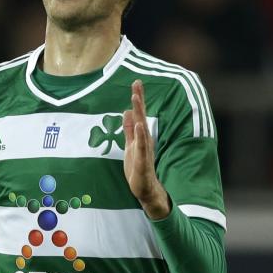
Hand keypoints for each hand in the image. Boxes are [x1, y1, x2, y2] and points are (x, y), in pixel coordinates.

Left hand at [123, 80, 170, 219]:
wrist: (146, 189)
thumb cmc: (138, 168)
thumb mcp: (130, 145)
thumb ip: (128, 129)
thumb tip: (126, 112)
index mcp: (140, 136)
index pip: (138, 114)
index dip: (137, 98)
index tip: (136, 82)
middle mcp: (144, 139)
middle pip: (141, 116)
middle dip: (138, 99)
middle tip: (137, 83)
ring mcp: (144, 149)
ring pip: (142, 128)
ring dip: (139, 112)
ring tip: (135, 98)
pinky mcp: (143, 160)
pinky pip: (143, 146)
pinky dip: (141, 135)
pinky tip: (140, 125)